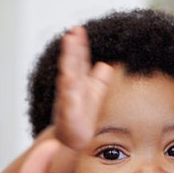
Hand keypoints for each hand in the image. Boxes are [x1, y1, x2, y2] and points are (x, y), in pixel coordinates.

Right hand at [53, 26, 112, 149]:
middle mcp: (72, 87)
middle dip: (72, 47)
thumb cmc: (83, 119)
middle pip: (72, 63)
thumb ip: (99, 79)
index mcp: (79, 81)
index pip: (79, 59)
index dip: (79, 45)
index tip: (79, 29)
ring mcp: (69, 98)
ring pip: (68, 74)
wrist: (74, 142)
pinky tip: (68, 77)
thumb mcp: (94, 94)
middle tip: (73, 31)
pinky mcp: (69, 112)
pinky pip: (68, 99)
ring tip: (69, 42)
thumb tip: (105, 65)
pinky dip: (68, 88)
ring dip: (68, 58)